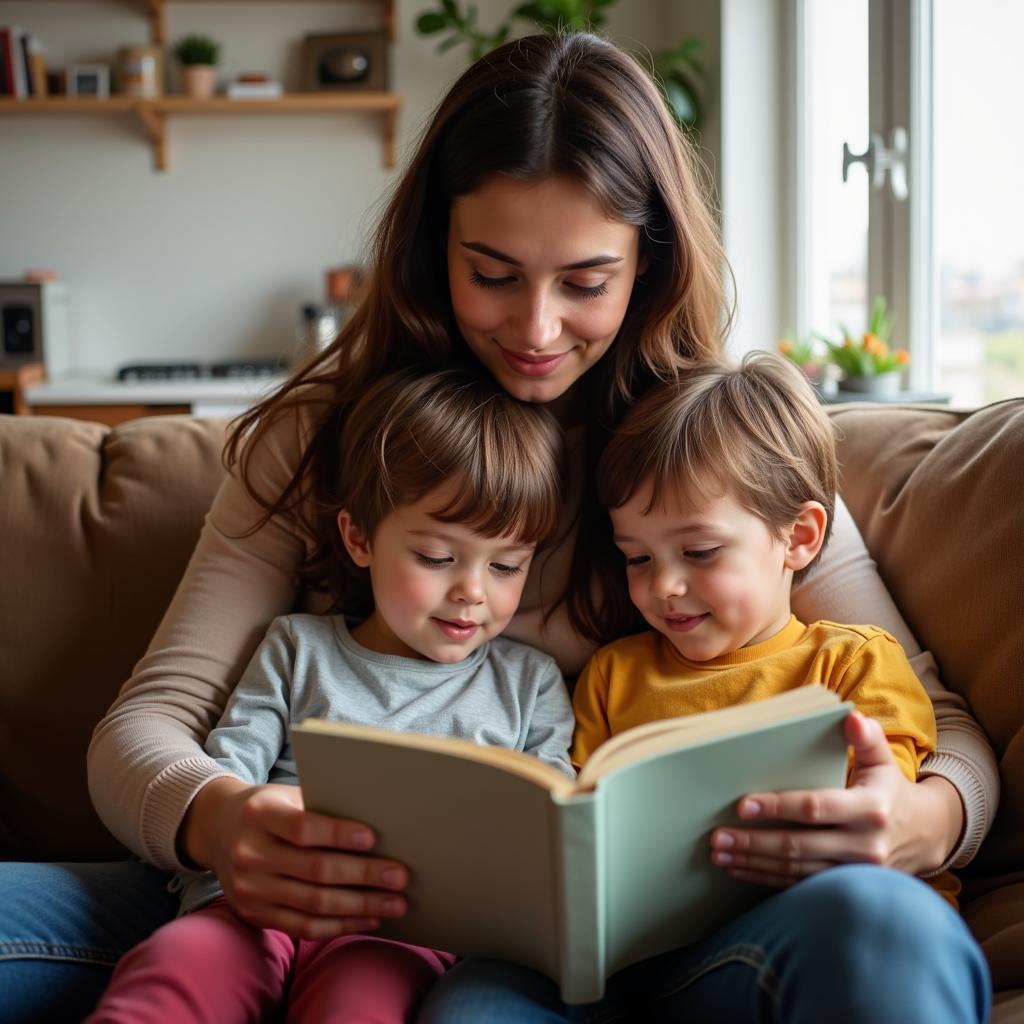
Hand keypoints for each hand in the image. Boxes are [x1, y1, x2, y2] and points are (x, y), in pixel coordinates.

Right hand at [180, 777, 408, 937]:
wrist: (217, 828)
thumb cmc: (269, 808)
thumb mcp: (286, 795)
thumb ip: (321, 807)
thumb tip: (380, 822)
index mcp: (260, 815)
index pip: (303, 828)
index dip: (338, 834)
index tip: (373, 838)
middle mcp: (249, 854)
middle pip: (315, 870)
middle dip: (364, 875)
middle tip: (400, 876)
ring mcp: (249, 889)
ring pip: (313, 904)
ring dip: (360, 906)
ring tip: (395, 903)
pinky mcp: (254, 914)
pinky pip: (302, 928)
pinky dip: (339, 926)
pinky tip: (367, 919)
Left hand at [709, 711, 962, 886]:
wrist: (925, 835)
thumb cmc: (889, 788)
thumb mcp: (884, 759)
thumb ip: (867, 737)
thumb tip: (851, 717)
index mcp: (869, 808)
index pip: (815, 808)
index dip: (777, 807)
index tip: (741, 805)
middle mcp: (864, 845)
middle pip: (798, 846)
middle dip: (754, 842)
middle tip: (717, 837)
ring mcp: (855, 873)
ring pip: (795, 871)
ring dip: (754, 863)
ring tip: (720, 854)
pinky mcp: (845, 887)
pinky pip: (800, 886)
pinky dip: (767, 879)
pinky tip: (740, 869)